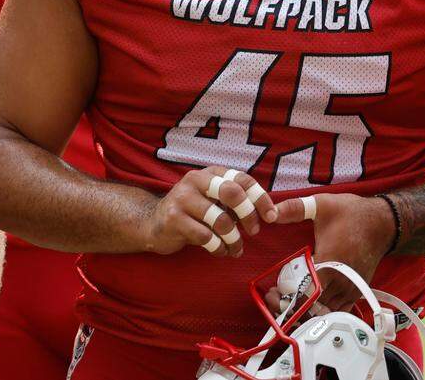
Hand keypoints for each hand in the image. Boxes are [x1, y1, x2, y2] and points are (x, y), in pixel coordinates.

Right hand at [142, 166, 275, 256]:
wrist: (152, 223)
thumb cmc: (193, 212)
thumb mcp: (214, 199)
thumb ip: (236, 201)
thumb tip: (269, 213)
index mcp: (212, 173)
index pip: (242, 179)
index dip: (260, 198)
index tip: (272, 216)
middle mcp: (197, 180)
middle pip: (232, 193)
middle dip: (248, 215)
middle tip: (254, 231)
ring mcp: (183, 198)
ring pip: (220, 220)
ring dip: (233, 239)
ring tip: (236, 249)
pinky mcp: (174, 219)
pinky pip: (205, 237)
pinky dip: (218, 248)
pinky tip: (220, 251)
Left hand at [274, 192, 394, 309]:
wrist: (383, 222)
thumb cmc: (351, 213)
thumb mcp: (322, 205)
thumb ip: (295, 208)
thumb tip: (270, 212)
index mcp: (330, 262)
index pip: (305, 296)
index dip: (285, 300)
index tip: (272, 292)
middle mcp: (341, 281)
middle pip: (312, 309)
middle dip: (290, 306)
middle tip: (275, 296)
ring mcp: (350, 289)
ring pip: (324, 313)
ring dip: (305, 310)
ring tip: (289, 298)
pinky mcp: (356, 292)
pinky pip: (337, 311)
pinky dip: (322, 311)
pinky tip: (311, 301)